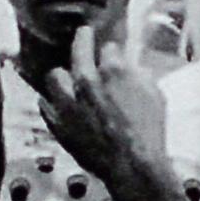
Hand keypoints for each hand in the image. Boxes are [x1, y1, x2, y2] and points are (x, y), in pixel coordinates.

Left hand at [39, 25, 168, 190]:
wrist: (132, 166)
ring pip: (54, 76)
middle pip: (78, 50)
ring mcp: (68, 103)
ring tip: (67, 77)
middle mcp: (86, 82)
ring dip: (63, 75)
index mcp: (113, 71)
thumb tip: (128, 66)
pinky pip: (45, 104)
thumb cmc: (148, 131)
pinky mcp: (59, 124)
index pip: (108, 47)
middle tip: (84, 35)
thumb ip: (138, 75)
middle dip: (83, 40)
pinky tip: (58, 102)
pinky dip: (52, 101)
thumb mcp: (154, 94)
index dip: (112, 49)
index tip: (112, 50)